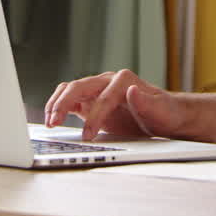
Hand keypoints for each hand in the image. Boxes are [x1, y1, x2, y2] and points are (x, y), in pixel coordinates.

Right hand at [44, 69, 189, 141]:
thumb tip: (132, 91)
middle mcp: (107, 81)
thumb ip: (147, 102)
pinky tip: (52, 120)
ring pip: (70, 90)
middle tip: (54, 123)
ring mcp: (97, 91)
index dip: (94, 116)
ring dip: (57, 103)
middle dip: (64, 104)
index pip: (103, 96)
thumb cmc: (164, 113)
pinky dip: (58, 107)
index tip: (88, 135)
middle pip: (79, 87)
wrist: (165, 116)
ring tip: (49, 122)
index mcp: (123, 80)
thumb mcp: (161, 111)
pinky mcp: (91, 102)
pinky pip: (70, 100)